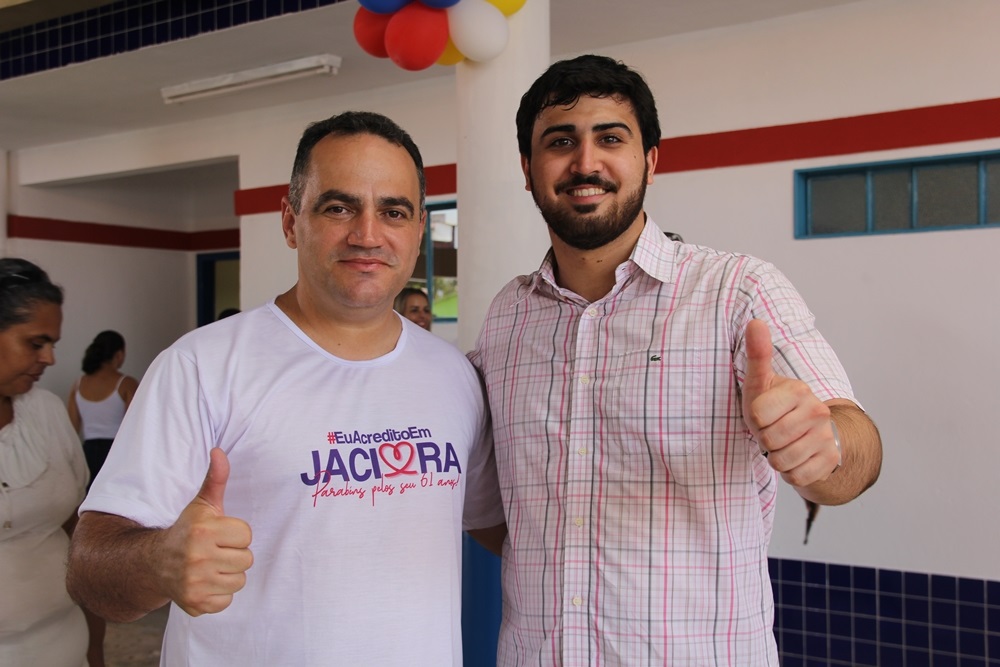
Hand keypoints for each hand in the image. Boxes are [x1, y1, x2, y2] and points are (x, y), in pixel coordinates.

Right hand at [161, 447, 252, 615]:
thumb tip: (219, 451)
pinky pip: (227, 600)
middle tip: (214, 551)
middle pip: (246, 559)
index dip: (236, 534)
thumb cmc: (187, 531)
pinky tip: (205, 582)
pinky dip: (218, 594)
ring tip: (210, 566)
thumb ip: (215, 478)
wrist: (153, 564)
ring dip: (228, 574)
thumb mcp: (201, 504)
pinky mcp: (195, 604)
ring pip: (239, 581)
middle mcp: (198, 558)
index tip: (219, 534)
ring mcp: (195, 583)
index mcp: (203, 531)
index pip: (246, 535)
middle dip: (234, 555)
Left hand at [742, 319, 839, 487]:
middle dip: (764, 440)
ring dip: (776, 457)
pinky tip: (795, 457)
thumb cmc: (773, 406)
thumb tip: (756, 322)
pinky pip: (796, 476)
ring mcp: (827, 437)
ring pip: (782, 461)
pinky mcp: (832, 460)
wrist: (803, 431)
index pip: (757, 416)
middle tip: (773, 430)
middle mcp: (818, 411)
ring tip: (783, 443)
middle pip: (769, 441)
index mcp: (799, 390)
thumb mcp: (759, 382)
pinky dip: (790, 471)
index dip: (754, 420)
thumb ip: (758, 354)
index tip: (764, 414)